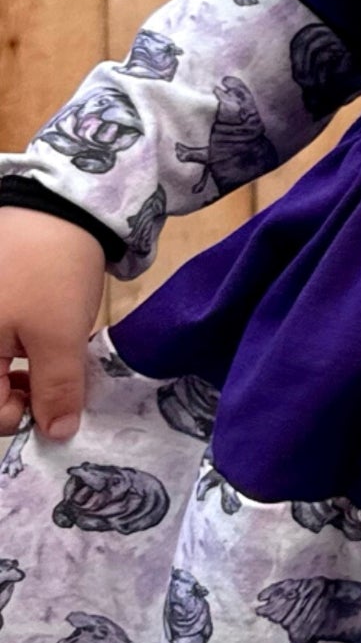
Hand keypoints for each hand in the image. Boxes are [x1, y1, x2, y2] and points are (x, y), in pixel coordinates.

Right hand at [0, 207, 106, 442]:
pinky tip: (43, 346)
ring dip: (21, 376)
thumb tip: (55, 433)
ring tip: (52, 364)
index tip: (54, 408)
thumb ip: (55, 390)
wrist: (55, 210)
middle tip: (55, 386)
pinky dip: (19, 354)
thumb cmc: (50, 273)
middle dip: (19, 395)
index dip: (19, 417)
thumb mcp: (59, 337)